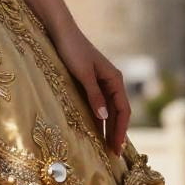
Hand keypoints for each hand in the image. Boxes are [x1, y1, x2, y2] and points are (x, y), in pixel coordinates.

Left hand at [50, 27, 129, 156]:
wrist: (60, 31)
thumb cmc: (72, 49)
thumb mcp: (83, 73)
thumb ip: (94, 95)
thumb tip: (104, 116)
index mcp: (115, 79)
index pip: (123, 110)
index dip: (121, 129)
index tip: (117, 147)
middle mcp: (111, 81)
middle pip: (118, 112)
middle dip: (117, 132)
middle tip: (114, 154)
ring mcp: (101, 82)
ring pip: (109, 109)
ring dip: (108, 127)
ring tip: (107, 146)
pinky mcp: (90, 81)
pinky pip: (99, 104)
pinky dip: (99, 117)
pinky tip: (96, 128)